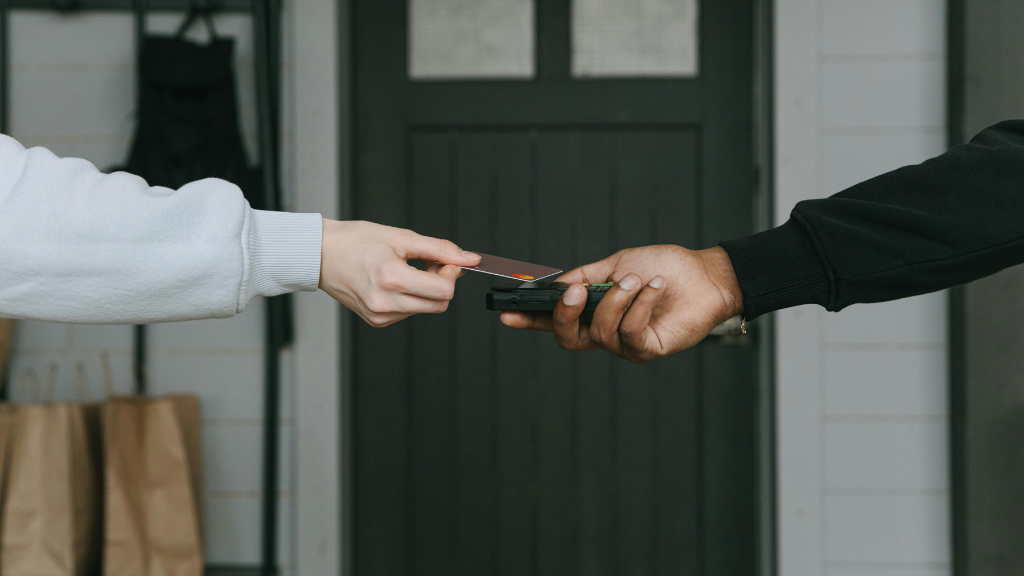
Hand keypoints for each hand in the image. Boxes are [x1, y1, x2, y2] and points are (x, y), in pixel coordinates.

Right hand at [319, 220, 480, 326]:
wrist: (320, 255)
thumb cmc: (355, 241)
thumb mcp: (401, 237)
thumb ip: (439, 249)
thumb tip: (469, 259)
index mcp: (392, 279)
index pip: (444, 291)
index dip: (452, 274)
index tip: (446, 261)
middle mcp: (386, 302)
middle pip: (439, 304)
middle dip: (441, 283)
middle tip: (427, 263)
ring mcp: (380, 315)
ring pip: (425, 309)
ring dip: (426, 290)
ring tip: (407, 269)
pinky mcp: (377, 321)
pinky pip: (408, 312)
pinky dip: (411, 298)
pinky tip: (395, 282)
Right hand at [500, 245, 742, 361]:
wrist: (705, 274)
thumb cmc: (664, 267)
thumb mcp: (616, 265)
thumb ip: (584, 276)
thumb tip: (554, 287)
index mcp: (593, 312)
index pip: (554, 321)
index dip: (529, 320)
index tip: (506, 314)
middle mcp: (606, 332)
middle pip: (568, 337)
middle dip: (564, 315)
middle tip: (575, 293)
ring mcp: (626, 344)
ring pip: (600, 331)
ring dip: (617, 300)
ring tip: (638, 279)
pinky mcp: (648, 349)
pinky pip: (630, 332)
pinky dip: (641, 305)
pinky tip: (655, 287)